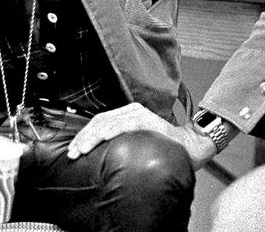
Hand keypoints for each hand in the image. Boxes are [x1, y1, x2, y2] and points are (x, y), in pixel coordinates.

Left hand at [66, 102, 227, 170]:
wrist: (191, 146)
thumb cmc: (165, 146)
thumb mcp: (138, 140)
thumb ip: (123, 141)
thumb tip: (101, 154)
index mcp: (129, 114)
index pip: (99, 121)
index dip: (84, 135)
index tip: (74, 149)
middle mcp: (133, 110)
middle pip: (99, 121)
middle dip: (83, 138)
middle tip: (72, 153)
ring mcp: (140, 115)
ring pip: (107, 123)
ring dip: (91, 137)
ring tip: (80, 151)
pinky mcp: (147, 121)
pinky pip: (123, 125)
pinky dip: (108, 132)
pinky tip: (99, 141)